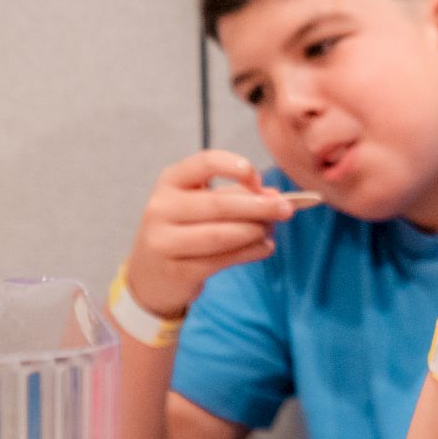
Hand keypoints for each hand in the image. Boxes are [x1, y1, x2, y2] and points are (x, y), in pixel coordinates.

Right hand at [124, 150, 293, 318]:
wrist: (150, 275)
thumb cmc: (185, 230)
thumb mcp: (202, 205)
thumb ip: (237, 195)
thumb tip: (275, 195)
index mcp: (170, 182)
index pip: (205, 163)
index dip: (236, 167)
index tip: (257, 178)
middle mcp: (161, 208)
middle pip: (220, 203)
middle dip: (260, 206)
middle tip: (287, 209)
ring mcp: (164, 241)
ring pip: (222, 235)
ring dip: (256, 231)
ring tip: (271, 230)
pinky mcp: (177, 271)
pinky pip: (222, 260)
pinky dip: (251, 252)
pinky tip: (265, 247)